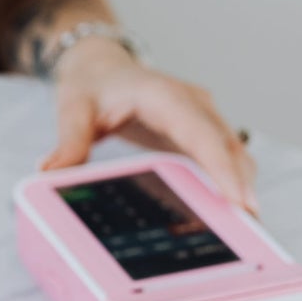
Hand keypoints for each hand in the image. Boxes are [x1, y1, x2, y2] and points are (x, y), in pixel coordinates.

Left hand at [43, 39, 258, 214]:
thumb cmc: (90, 87)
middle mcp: (192, 104)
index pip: (201, 133)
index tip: (239, 200)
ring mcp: (202, 117)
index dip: (222, 168)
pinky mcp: (201, 132)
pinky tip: (229, 218)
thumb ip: (69, 141)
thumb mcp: (73, 109)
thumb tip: (50, 173)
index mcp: (165, 96)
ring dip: (242, 188)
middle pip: (227, 147)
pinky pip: (224, 158)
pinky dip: (230, 184)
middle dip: (242, 186)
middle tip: (251, 229)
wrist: (102, 68)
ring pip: (233, 153)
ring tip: (248, 232)